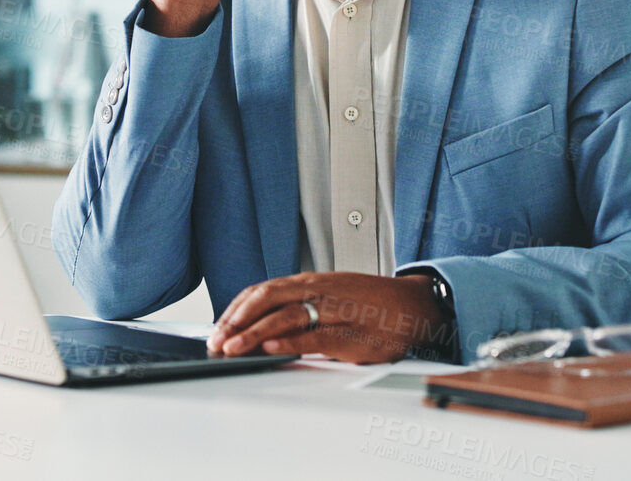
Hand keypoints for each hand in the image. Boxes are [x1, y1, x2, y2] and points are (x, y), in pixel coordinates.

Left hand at [206, 272, 450, 363]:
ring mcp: (335, 310)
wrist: (414, 306)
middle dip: (237, 321)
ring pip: (287, 316)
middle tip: (216, 341)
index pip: (262, 290)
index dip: (236, 310)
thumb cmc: (370, 304)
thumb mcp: (330, 298)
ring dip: (254, 333)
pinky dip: (290, 341)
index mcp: (310, 282)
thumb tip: (261, 328)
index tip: (216, 328)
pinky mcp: (351, 333)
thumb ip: (299, 307)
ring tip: (233, 348)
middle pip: (268, 298)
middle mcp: (319, 291)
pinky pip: (316, 336)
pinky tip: (271, 348)